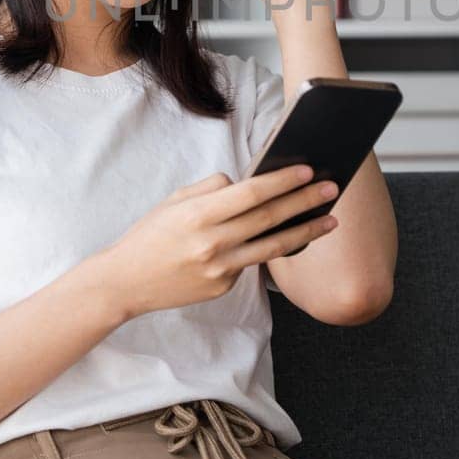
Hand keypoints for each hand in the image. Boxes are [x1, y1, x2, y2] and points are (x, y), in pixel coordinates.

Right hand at [94, 164, 340, 318]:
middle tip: (332, 189)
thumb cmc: (150, 234)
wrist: (126, 282)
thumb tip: (247, 182)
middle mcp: (212, 243)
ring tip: (330, 221)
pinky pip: (251, 263)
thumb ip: (213, 189)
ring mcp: (220, 269)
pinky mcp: (223, 287)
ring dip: (306, 232)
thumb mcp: (176, 201)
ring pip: (273, 247)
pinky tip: (287, 237)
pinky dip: (269, 248)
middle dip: (305, 202)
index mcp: (199, 214)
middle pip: (269, 218)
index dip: (283, 181)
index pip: (251, 193)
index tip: (308, 171)